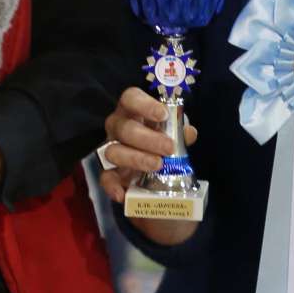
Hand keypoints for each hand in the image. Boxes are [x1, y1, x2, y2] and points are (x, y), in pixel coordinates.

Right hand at [96, 86, 196, 205]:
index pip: (130, 98)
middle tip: (169, 148)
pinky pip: (105, 178)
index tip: (163, 115)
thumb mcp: (173, 133)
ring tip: (158, 165)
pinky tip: (123, 194)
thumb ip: (180, 132)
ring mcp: (111, 149)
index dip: (145, 105)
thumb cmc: (162, 139)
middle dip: (148, 139)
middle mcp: (118, 127)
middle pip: (125, 128)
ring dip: (136, 159)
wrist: (155, 165)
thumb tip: (188, 133)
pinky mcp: (109, 172)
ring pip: (114, 151)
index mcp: (133, 110)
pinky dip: (112, 186)